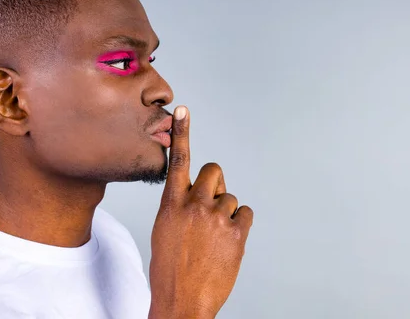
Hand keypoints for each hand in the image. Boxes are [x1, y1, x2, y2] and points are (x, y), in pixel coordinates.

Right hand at [148, 106, 253, 318]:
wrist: (182, 301)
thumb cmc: (170, 268)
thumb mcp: (165, 230)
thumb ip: (179, 205)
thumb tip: (197, 194)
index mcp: (171, 204)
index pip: (177, 161)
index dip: (182, 133)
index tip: (184, 111)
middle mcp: (193, 205)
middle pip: (214, 171)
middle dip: (215, 183)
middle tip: (211, 203)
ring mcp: (216, 218)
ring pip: (230, 197)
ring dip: (225, 213)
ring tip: (214, 237)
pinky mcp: (236, 233)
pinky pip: (244, 213)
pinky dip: (239, 224)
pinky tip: (227, 241)